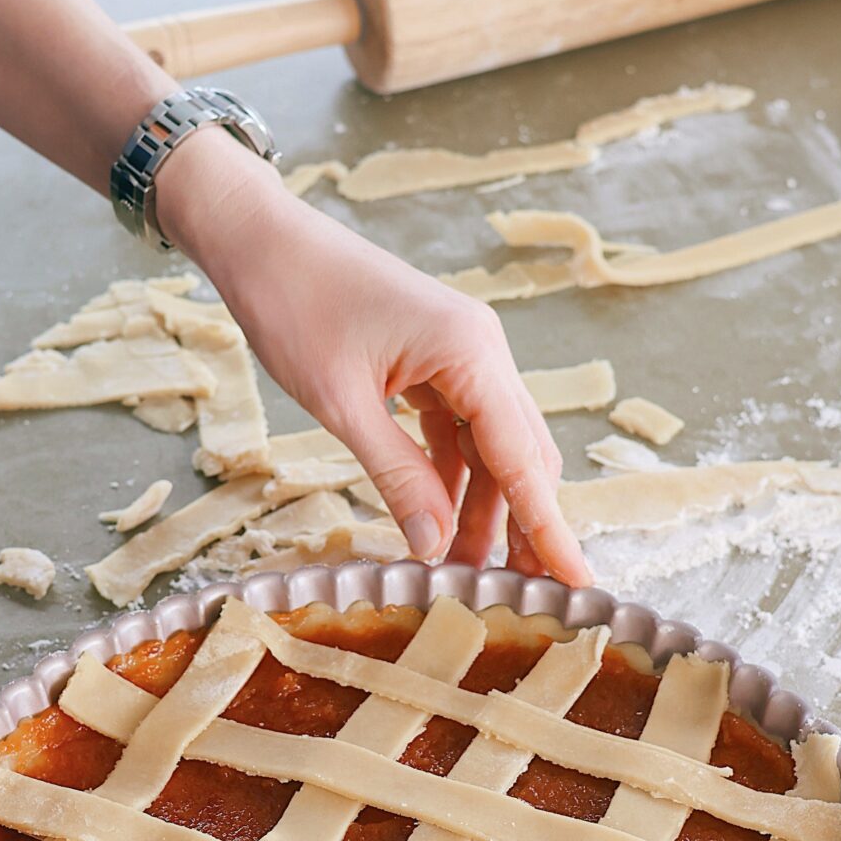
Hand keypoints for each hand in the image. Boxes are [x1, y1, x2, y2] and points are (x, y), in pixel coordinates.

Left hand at [159, 131, 591, 584]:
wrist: (261, 240)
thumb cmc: (294, 306)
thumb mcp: (342, 405)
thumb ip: (397, 476)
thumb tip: (435, 546)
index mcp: (471, 354)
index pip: (524, 461)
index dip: (550, 530)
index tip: (579, 584)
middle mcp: (482, 351)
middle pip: (521, 457)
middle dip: (523, 528)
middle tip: (522, 599)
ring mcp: (460, 354)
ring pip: (491, 448)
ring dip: (483, 508)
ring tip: (468, 573)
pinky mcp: (433, 360)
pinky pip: (458, 430)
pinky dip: (452, 478)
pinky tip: (439, 523)